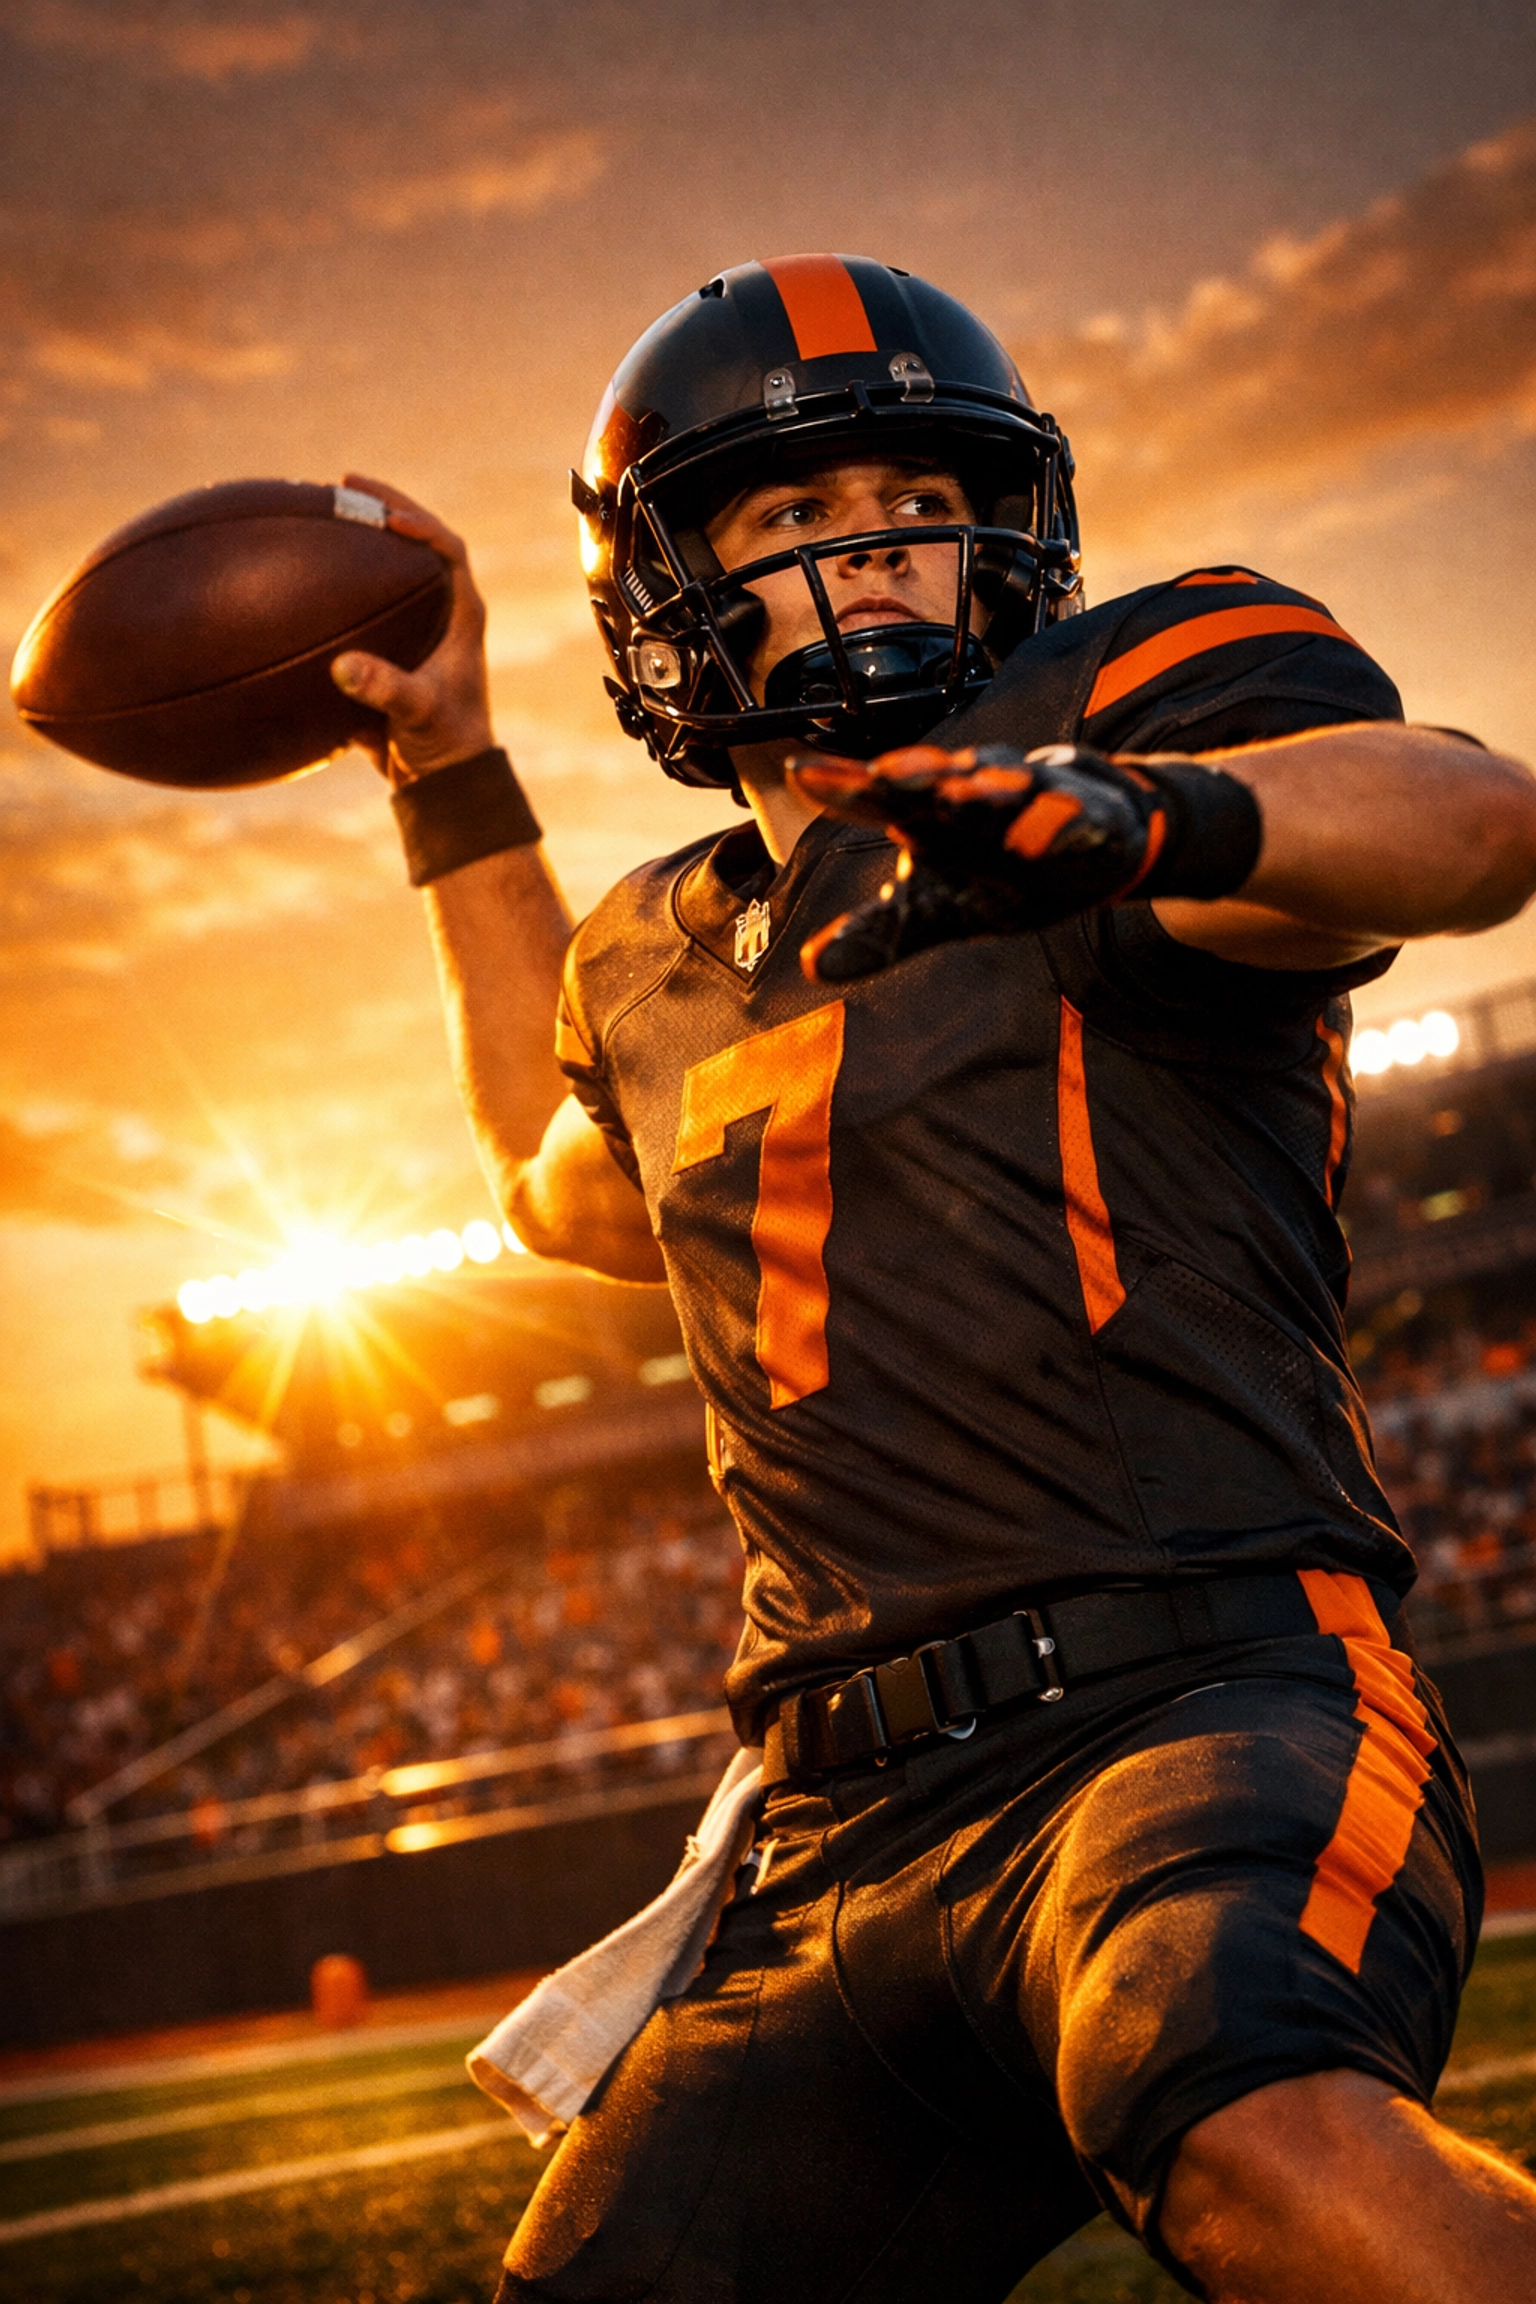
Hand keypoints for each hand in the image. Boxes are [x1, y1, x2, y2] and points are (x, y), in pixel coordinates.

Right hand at [328, 473, 495, 784]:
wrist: (441, 782)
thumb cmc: (444, 744)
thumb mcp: (417, 714)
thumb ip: (385, 690)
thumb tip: (344, 667)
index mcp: (461, 616)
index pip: (450, 550)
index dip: (422, 526)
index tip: (386, 516)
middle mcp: (441, 612)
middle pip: (417, 542)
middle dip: (384, 507)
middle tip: (345, 483)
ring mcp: (415, 626)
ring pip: (389, 567)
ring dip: (357, 536)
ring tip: (319, 506)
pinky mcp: (390, 645)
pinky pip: (361, 600)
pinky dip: (333, 581)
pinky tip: (295, 570)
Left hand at [792, 742, 1162, 981]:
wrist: (1096, 846)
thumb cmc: (999, 873)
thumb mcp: (937, 912)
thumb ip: (877, 934)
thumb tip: (809, 966)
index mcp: (929, 816)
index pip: (877, 798)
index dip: (841, 784)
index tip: (799, 774)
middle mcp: (974, 794)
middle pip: (939, 777)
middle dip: (914, 771)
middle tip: (882, 775)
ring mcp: (1033, 796)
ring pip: (1005, 783)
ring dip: (982, 787)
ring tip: (957, 797)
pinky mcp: (1087, 812)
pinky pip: (1072, 814)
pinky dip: (1056, 822)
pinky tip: (1038, 838)